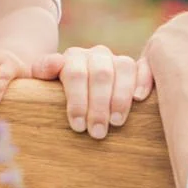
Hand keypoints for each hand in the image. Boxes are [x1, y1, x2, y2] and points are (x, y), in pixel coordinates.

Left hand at [31, 45, 153, 137]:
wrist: (76, 86)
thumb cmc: (57, 92)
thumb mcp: (43, 82)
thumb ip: (43, 70)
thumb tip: (56, 64)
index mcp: (73, 57)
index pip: (75, 73)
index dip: (77, 100)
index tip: (78, 126)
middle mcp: (96, 55)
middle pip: (100, 74)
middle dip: (98, 105)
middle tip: (96, 132)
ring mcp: (117, 59)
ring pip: (123, 68)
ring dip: (120, 97)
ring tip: (116, 123)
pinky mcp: (136, 66)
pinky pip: (144, 66)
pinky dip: (144, 80)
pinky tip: (139, 98)